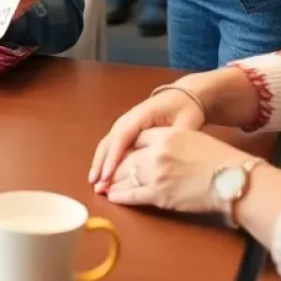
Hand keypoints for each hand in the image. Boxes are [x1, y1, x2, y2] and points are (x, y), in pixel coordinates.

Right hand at [90, 88, 207, 190]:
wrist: (182, 96)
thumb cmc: (184, 109)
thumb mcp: (185, 123)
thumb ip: (174, 140)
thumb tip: (164, 159)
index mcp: (140, 116)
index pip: (122, 138)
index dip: (113, 157)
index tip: (107, 176)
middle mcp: (127, 119)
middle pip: (109, 141)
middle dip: (101, 163)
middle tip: (96, 184)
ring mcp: (125, 124)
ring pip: (108, 144)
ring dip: (101, 163)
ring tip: (95, 182)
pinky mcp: (128, 131)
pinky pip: (114, 146)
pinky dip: (107, 160)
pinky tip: (104, 174)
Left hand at [105, 127, 248, 213]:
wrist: (233, 180)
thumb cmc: (217, 158)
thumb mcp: (189, 136)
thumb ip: (165, 138)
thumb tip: (147, 146)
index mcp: (164, 136)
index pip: (135, 140)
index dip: (124, 149)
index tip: (116, 155)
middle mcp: (156, 154)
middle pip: (127, 160)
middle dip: (112, 168)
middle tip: (101, 175)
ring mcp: (157, 176)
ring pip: (127, 178)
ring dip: (113, 183)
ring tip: (103, 186)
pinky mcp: (161, 196)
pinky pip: (134, 195)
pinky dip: (122, 196)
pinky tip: (113, 196)